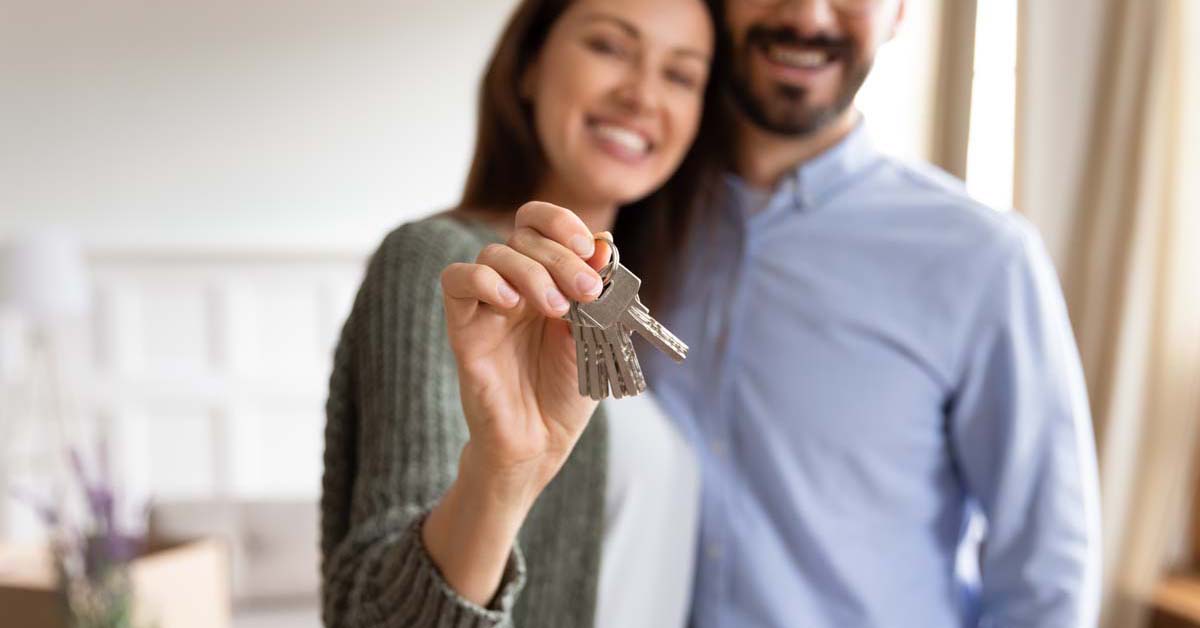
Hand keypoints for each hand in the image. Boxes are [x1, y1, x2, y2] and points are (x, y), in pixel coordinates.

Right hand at [440, 201, 610, 505]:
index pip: (540, 223)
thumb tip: (604, 244)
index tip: (591, 249)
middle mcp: (515, 284)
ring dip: (531, 271)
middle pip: (523, 236)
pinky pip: (456, 280)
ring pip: (494, 253)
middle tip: (586, 291)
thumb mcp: (596, 335)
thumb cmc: (567, 392)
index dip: (561, 223)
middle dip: (561, 257)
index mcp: (546, 278)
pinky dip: (483, 280)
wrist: (541, 441)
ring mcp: (488, 304)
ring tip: (557, 308)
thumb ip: (598, 291)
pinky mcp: (463, 327)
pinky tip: (512, 304)